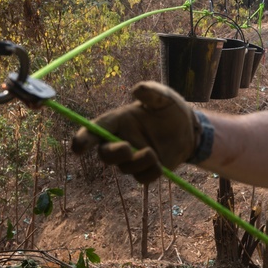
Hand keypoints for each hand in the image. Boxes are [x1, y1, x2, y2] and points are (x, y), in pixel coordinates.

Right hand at [71, 81, 197, 182]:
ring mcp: (132, 157)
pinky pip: (142, 178)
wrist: (189, 129)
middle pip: (105, 154)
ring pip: (125, 168)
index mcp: (119, 121)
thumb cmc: (170, 110)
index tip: (78, 148)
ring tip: (153, 153)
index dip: (84, 138)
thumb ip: (152, 92)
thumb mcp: (165, 98)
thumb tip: (137, 89)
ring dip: (138, 162)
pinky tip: (161, 163)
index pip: (96, 129)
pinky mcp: (145, 170)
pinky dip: (151, 173)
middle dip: (112, 154)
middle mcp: (121, 140)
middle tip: (127, 148)